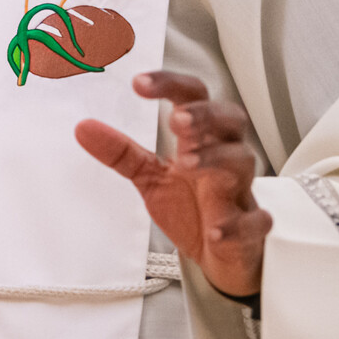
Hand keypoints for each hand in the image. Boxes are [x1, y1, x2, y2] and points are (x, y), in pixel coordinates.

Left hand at [73, 71, 272, 298]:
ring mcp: (241, 192)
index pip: (193, 97)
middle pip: (230, 120)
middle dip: (205, 115)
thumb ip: (121, 152)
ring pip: (243, 163)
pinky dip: (237, 225)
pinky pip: (256, 222)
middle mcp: (225, 157)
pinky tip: (214, 230)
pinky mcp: (251, 229)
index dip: (170, 85)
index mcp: (201, 138)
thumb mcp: (150, 177)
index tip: (138, 83)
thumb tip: (82, 127)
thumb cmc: (191, 206)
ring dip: (215, 158)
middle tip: (176, 120)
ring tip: (185, 162)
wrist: (220, 255)